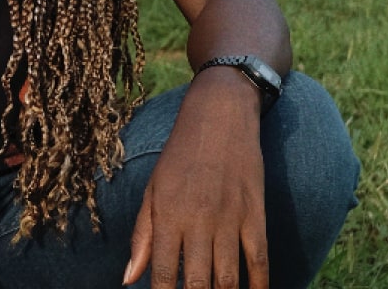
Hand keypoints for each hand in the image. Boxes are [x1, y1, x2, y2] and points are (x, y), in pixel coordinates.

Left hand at [123, 71, 268, 287]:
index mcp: (168, 215)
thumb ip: (142, 236)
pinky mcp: (254, 213)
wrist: (219, 116)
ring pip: (228, 279)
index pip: (164, 275)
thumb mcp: (153, 189)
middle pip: (198, 284)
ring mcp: (230, 218)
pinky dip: (259, 285)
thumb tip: (128, 279)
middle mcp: (199, 220)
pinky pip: (260, 259)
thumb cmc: (179, 155)